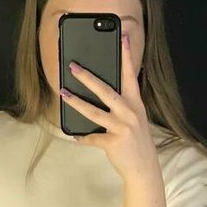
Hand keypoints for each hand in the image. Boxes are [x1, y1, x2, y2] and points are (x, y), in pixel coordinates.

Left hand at [59, 34, 157, 180]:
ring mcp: (122, 127)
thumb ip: (123, 105)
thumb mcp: (135, 119)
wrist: (144, 168)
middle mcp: (130, 112)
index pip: (131, 75)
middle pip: (105, 90)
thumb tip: (100, 91)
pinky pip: (92, 137)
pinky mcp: (113, 142)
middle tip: (73, 66)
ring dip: (76, 102)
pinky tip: (75, 136)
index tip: (122, 37)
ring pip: (94, 112)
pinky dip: (83, 137)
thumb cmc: (136, 141)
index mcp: (136, 104)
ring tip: (63, 93)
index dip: (126, 56)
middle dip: (87, 77)